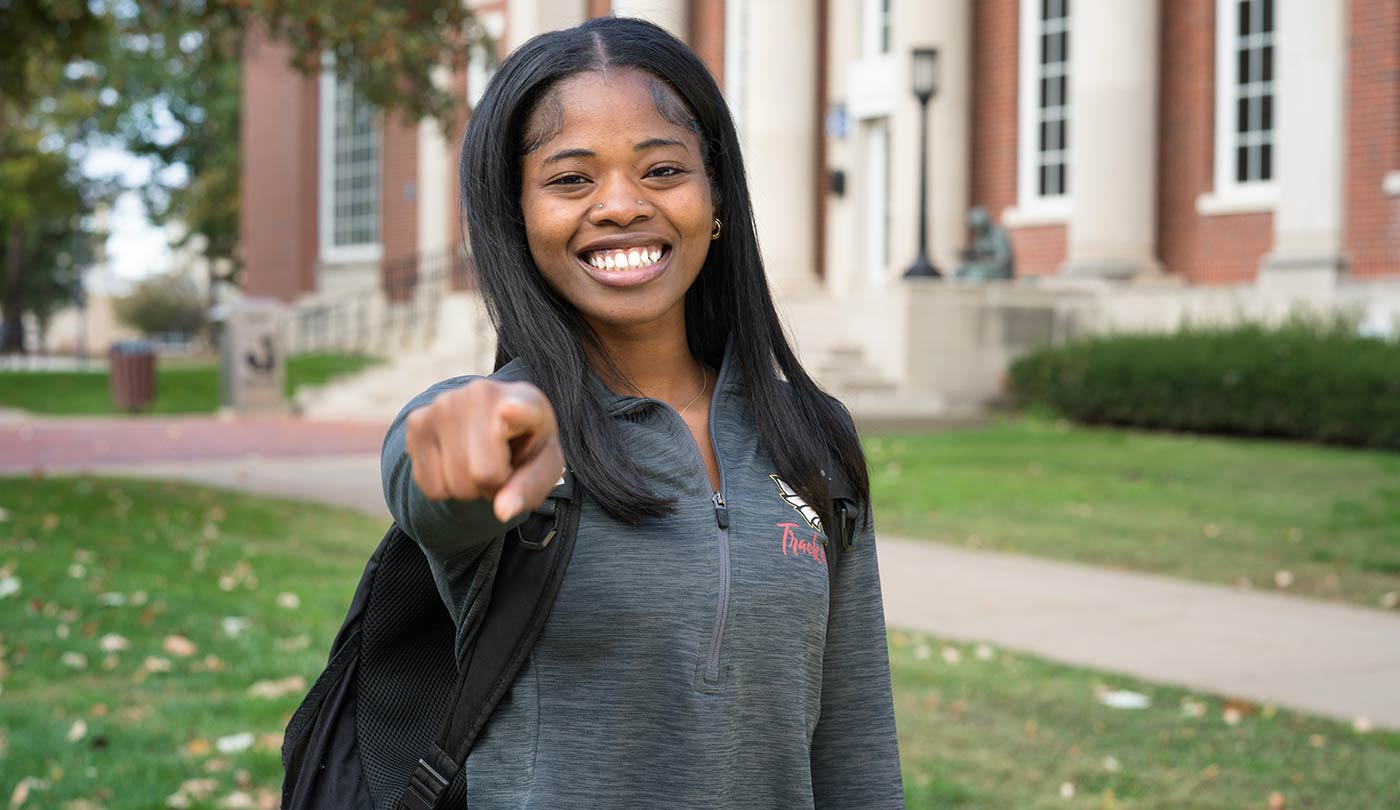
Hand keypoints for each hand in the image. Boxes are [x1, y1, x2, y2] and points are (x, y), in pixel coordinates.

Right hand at [404, 381, 565, 522]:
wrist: (493, 425)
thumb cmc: (525, 447)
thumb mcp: (543, 469)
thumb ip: (529, 489)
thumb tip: (502, 511)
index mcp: (527, 402)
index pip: (521, 408)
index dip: (517, 411)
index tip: (509, 410)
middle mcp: (481, 393)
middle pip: (483, 474)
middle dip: (493, 485)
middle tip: (500, 467)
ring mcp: (444, 404)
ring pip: (454, 485)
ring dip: (469, 488)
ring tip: (480, 463)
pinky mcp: (417, 420)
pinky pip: (429, 486)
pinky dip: (444, 489)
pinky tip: (457, 462)